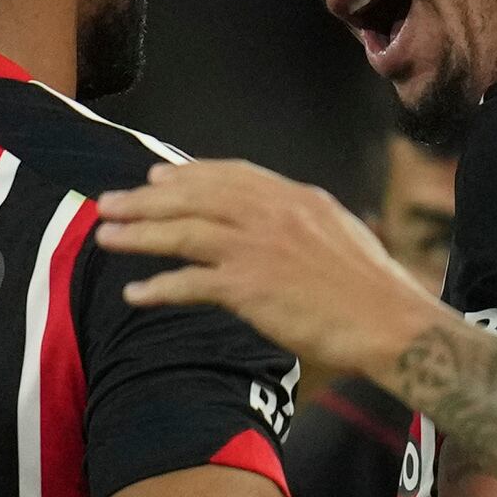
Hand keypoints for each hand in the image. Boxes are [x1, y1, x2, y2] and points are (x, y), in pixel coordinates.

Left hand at [94, 161, 443, 379]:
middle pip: (194, 197)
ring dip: (139, 234)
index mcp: (296, 197)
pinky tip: (135, 294)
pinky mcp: (249, 287)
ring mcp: (257, 248)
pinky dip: (159, 288)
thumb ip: (305, 222)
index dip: (187, 175)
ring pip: (183, 232)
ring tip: (107, 236)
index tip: (156, 177)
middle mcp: (272, 213)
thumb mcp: (342, 234)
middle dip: (146, 198)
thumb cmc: (373, 289)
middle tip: (110, 201)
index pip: (230, 175)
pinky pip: (190, 283)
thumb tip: (287, 224)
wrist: (389, 322)